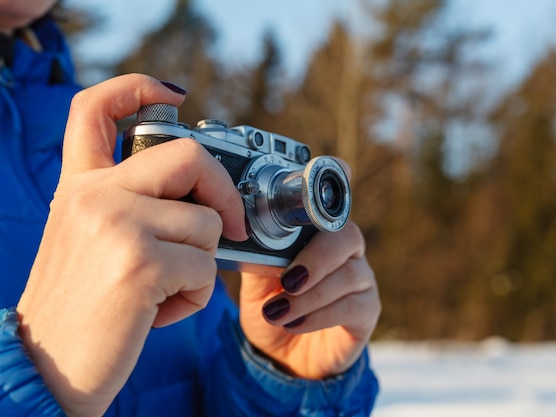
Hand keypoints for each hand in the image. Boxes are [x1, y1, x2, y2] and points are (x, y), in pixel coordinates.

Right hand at [16, 74, 246, 415]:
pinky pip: (206, 267)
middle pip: (189, 155)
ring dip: (201, 264)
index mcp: (80, 188)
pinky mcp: (140, 261)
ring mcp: (116, 224)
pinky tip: (160, 310)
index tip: (171, 93)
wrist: (46, 371)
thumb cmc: (83, 310)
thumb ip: (132, 208)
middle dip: (223, 190)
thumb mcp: (91, 243)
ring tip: (164, 289)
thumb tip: (203, 197)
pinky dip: (196, 295)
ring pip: (207, 222)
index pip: (95, 110)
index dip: (136, 88)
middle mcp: (94, 196)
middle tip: (229, 225)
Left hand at [239, 220, 380, 378]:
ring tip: (279, 313)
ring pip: (349, 276)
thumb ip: (258, 261)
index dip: (310, 225)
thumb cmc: (273, 308)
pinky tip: (296, 324)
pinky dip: (320, 316)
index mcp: (321, 236)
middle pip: (348, 239)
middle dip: (316, 260)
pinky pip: (353, 307)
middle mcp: (348, 253)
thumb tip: (252, 240)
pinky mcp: (367, 312)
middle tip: (288, 282)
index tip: (281, 246)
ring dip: (310, 296)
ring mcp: (362, 282)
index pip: (326, 216)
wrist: (282, 354)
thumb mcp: (256, 285)